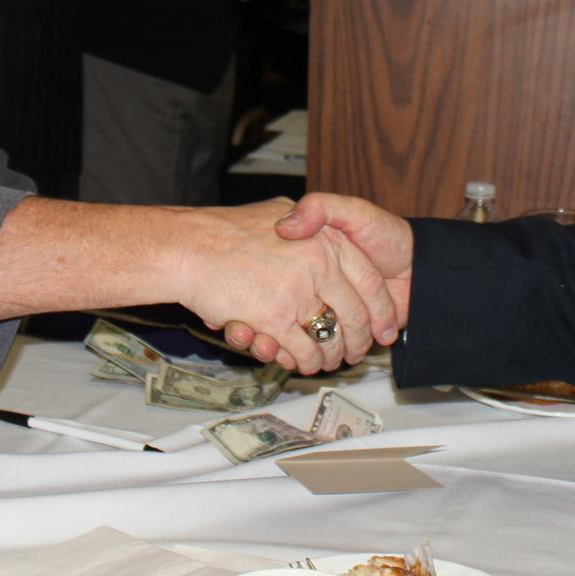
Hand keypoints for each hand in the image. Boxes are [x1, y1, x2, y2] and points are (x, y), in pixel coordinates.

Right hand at [176, 200, 398, 374]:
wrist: (189, 245)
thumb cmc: (228, 231)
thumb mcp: (280, 211)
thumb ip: (310, 221)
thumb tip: (327, 236)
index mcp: (326, 239)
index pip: (369, 281)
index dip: (381, 310)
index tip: (385, 328)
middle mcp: (319, 262)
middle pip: (356, 315)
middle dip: (359, 341)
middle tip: (357, 353)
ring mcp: (298, 290)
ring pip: (331, 336)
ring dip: (333, 356)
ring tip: (331, 361)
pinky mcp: (275, 317)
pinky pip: (304, 349)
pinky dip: (307, 362)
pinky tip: (304, 363)